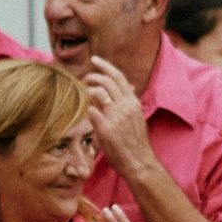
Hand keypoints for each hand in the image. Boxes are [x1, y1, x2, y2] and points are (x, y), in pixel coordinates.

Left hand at [81, 59, 155, 182]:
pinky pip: (92, 111)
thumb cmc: (135, 141)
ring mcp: (116, 117)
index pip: (119, 77)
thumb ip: (130, 102)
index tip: (94, 60)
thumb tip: (131, 86)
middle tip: (85, 77)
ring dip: (88, 89)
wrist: (139, 161)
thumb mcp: (137, 117)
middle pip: (107, 81)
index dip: (106, 66)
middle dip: (93, 75)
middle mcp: (126, 106)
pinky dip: (86, 108)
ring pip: (98, 92)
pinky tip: (85, 112)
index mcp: (133, 102)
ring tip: (83, 93)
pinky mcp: (106, 129)